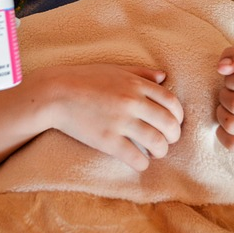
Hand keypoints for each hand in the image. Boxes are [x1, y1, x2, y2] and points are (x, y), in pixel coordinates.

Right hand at [43, 63, 183, 170]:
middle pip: (169, 124)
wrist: (55, 93)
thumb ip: (140, 73)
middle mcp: (132, 102)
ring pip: (157, 143)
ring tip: (155, 152)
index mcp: (135, 84)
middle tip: (167, 140)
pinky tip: (139, 160)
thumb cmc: (84, 79)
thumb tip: (164, 77)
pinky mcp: (108, 141)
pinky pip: (136, 158)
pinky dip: (143, 163)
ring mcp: (120, 122)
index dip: (178, 116)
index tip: (174, 123)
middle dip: (173, 136)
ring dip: (161, 151)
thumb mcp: (114, 69)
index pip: (171, 102)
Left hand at [216, 47, 233, 155]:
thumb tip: (222, 68)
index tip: (233, 79)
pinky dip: (222, 132)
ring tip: (228, 107)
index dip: (232, 79)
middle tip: (228, 93)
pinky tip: (228, 123)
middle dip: (224, 95)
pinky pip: (232, 143)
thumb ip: (233, 56)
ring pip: (231, 124)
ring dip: (222, 113)